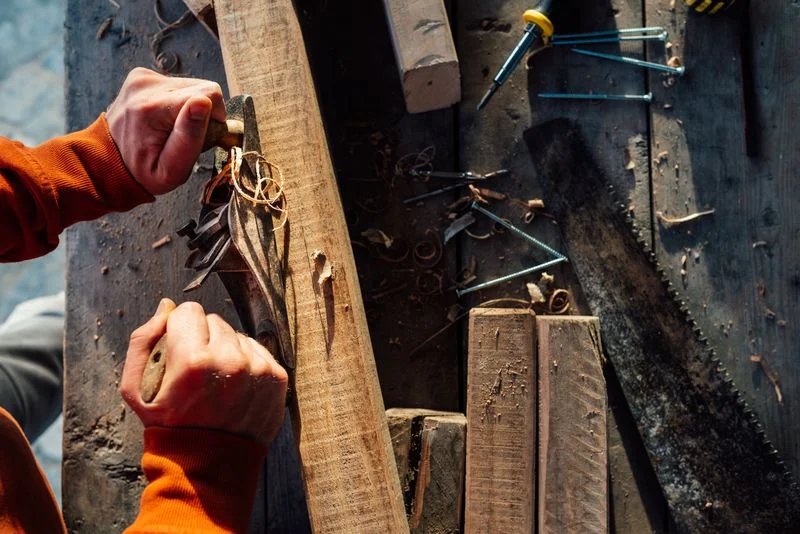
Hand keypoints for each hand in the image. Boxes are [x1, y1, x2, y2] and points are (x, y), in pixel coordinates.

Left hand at [106, 67, 225, 195]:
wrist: (108, 161)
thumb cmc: (143, 172)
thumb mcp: (172, 170)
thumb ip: (190, 137)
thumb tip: (204, 102)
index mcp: (153, 108)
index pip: (210, 95)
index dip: (214, 119)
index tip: (200, 138)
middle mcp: (146, 85)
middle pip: (204, 88)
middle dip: (203, 115)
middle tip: (184, 136)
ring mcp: (142, 77)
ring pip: (194, 86)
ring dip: (191, 108)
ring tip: (172, 129)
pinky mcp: (142, 75)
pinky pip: (179, 84)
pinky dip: (179, 102)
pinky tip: (165, 119)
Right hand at [120, 299, 288, 446]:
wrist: (208, 467)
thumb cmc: (168, 426)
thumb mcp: (135, 389)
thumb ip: (143, 340)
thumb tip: (167, 306)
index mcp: (194, 360)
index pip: (189, 311)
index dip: (179, 330)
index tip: (178, 351)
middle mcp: (230, 360)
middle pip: (215, 321)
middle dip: (203, 339)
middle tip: (197, 373)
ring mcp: (258, 369)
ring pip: (238, 335)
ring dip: (226, 350)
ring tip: (216, 383)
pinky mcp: (277, 378)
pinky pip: (258, 350)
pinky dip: (246, 363)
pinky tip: (234, 388)